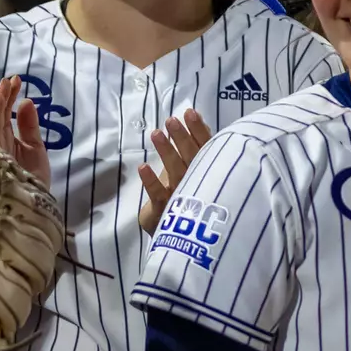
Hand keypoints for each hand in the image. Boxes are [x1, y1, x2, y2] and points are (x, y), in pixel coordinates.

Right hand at [0, 75, 51, 187]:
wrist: (34, 207)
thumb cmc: (32, 181)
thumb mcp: (35, 150)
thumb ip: (30, 127)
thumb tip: (27, 101)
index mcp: (4, 139)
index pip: (3, 114)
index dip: (8, 97)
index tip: (16, 80)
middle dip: (1, 98)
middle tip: (10, 80)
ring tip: (2, 92)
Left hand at [139, 109, 211, 233]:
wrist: (182, 238)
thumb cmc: (187, 198)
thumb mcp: (191, 172)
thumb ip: (192, 150)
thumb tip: (188, 123)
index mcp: (207, 172)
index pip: (206, 148)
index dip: (199, 130)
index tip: (190, 112)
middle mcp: (199, 184)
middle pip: (192, 158)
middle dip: (182, 138)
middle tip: (172, 120)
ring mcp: (183, 198)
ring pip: (176, 173)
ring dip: (167, 153)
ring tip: (156, 133)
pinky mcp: (166, 212)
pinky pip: (159, 195)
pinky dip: (152, 182)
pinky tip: (143, 167)